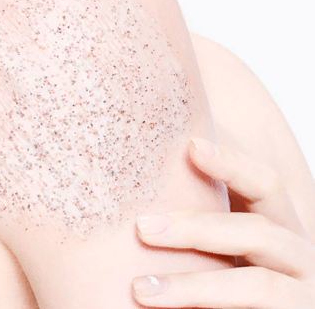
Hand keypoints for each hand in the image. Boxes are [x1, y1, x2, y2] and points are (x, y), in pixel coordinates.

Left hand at [132, 136, 314, 307]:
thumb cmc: (236, 270)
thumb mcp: (227, 241)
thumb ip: (207, 212)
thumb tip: (155, 162)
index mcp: (279, 226)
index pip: (265, 184)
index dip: (232, 163)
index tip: (191, 145)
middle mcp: (297, 257)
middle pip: (258, 232)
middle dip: (195, 229)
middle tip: (142, 227)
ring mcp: (302, 296)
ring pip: (257, 286)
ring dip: (194, 286)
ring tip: (141, 288)